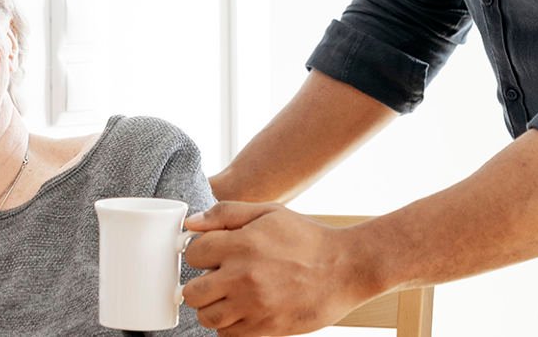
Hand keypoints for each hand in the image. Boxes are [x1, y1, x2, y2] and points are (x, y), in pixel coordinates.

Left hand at [180, 202, 379, 335]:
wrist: (346, 269)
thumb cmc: (308, 239)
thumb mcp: (269, 212)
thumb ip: (225, 214)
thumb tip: (191, 223)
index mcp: (241, 245)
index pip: (193, 254)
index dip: (200, 253)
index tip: (212, 255)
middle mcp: (243, 278)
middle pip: (192, 292)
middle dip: (199, 284)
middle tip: (215, 279)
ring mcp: (254, 306)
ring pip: (206, 317)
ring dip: (212, 307)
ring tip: (228, 296)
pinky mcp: (265, 328)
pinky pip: (228, 334)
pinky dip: (229, 324)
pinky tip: (243, 309)